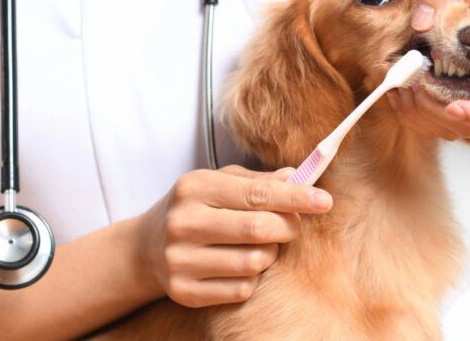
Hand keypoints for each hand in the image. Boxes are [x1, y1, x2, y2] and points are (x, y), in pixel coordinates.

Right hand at [135, 165, 332, 306]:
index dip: (296, 198)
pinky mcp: (184, 291)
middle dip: (288, 227)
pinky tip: (238, 264)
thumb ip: (259, 180)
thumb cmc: (195, 208)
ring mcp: (181, 260)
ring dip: (270, 253)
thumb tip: (299, 177)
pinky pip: (242, 289)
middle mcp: (183, 223)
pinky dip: (252, 277)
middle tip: (291, 225)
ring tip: (258, 244)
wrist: (145, 248)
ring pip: (254, 262)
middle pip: (259, 229)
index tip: (324, 201)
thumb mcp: (219, 183)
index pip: (257, 193)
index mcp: (195, 188)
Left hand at [388, 0, 469, 139]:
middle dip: (438, 113)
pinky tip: (399, 92)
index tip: (454, 106)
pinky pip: (444, 120)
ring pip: (458, 128)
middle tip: (411, 86)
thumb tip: (418, 25)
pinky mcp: (465, 94)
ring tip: (401, 89)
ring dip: (424, 117)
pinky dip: (418, 115)